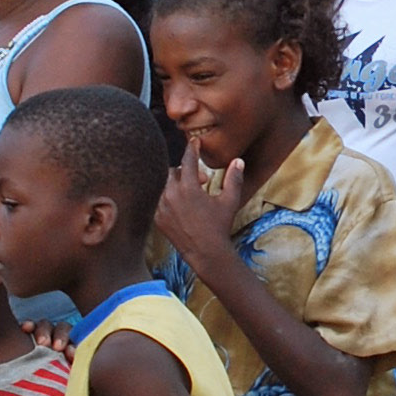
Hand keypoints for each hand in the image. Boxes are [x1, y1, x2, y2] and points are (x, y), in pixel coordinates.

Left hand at [154, 147, 242, 279]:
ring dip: (177, 184)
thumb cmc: (219, 226)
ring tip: (192, 194)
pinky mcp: (158, 218)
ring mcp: (162, 207)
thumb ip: (233, 178)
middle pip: (173, 171)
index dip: (192, 149)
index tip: (194, 142)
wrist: (206, 252)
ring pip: (164, 184)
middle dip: (186, 171)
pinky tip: (182, 205)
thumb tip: (238, 161)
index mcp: (189, 188)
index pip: (188, 160)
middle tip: (203, 180)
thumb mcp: (230, 201)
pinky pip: (159, 199)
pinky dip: (169, 197)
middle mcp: (172, 195)